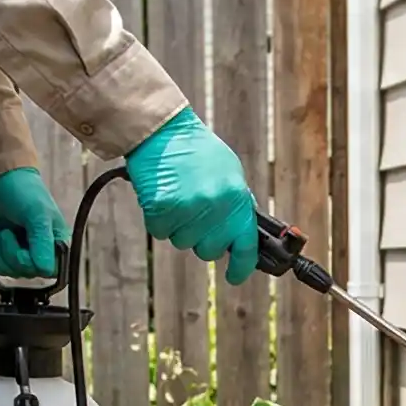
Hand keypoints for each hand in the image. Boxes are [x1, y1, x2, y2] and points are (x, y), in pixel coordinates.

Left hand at [0, 167, 66, 278]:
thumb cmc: (24, 192)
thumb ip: (42, 242)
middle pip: (26, 272)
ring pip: (11, 271)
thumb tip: (44, 270)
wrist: (0, 181)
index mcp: (58, 244)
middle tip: (7, 232)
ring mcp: (25, 254)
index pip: (47, 270)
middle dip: (10, 252)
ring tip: (0, 231)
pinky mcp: (8, 254)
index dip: (29, 262)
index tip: (21, 244)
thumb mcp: (37, 214)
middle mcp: (44, 252)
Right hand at [123, 108, 258, 284]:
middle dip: (202, 239)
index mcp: (236, 198)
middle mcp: (215, 207)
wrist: (163, 130)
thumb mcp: (230, 172)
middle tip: (196, 215)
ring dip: (179, 227)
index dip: (241, 267)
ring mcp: (188, 209)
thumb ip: (238, 203)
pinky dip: (160, 220)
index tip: (235, 276)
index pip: (245, 245)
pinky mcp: (161, 209)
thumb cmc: (197, 150)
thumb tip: (243, 230)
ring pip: (183, 242)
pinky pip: (161, 232)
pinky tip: (164, 197)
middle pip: (209, 250)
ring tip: (179, 197)